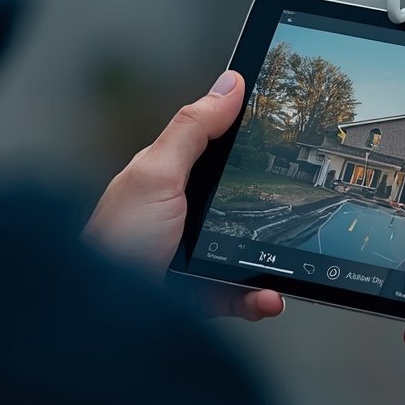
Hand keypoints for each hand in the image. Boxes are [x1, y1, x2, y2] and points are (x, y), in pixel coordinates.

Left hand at [82, 70, 283, 321]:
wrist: (102, 321)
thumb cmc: (116, 242)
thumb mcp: (156, 174)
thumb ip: (194, 129)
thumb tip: (230, 83)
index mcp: (174, 178)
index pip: (220, 148)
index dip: (253, 138)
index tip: (291, 129)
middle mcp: (186, 215)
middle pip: (244, 200)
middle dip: (273, 206)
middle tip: (302, 203)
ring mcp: (196, 256)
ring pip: (250, 250)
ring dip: (274, 260)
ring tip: (290, 264)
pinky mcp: (203, 295)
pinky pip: (242, 294)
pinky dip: (260, 298)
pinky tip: (269, 297)